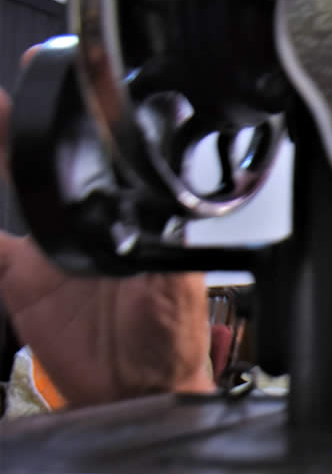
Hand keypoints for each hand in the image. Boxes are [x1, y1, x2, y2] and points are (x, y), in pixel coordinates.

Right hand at [0, 47, 213, 405]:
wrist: (136, 390)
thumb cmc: (168, 338)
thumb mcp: (172, 284)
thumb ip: (157, 244)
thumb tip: (154, 207)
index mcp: (128, 214)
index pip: (98, 156)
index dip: (73, 122)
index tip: (49, 82)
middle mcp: (88, 221)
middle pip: (44, 163)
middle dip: (21, 127)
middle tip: (3, 99)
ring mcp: (48, 247)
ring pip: (11, 187)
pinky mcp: (18, 277)